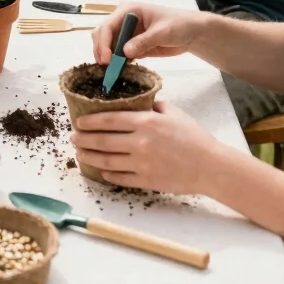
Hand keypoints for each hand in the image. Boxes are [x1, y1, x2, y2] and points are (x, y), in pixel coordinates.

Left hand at [71, 101, 219, 193]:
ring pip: (107, 161)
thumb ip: (153, 107)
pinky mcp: (146, 181)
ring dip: (90, 157)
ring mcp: (142, 163)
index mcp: (146, 122)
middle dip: (84, 140)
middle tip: (72, 138)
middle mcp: (140, 142)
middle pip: (103, 141)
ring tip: (80, 154)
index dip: (91, 121)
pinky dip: (108, 174)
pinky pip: (121, 177)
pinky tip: (101, 171)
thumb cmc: (194, 137)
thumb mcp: (173, 113)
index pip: (110, 120)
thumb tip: (139, 103)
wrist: (210, 166)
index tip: (79, 122)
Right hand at [92, 2, 203, 64]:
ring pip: (108, 45)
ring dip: (107, 58)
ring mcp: (127, 33)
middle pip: (103, 34)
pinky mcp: (132, 45)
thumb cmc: (179, 25)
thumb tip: (124, 52)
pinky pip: (118, 55)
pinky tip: (119, 71)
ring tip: (111, 72)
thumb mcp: (162, 32)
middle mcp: (123, 21)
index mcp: (128, 10)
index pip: (108, 26)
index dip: (104, 42)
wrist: (191, 33)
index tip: (106, 60)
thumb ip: (144, 41)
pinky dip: (116, 63)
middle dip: (101, 50)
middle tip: (106, 68)